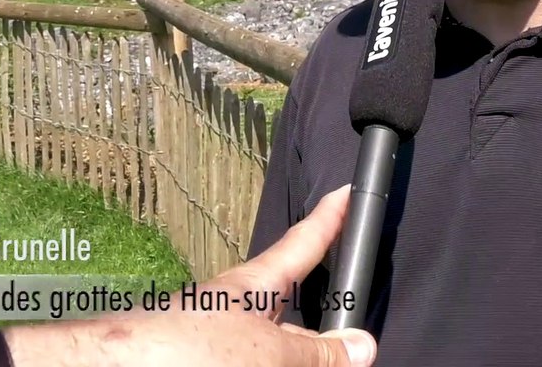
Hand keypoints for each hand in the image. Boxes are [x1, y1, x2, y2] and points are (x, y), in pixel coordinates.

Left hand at [3, 184, 374, 366]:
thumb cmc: (181, 348)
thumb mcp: (268, 352)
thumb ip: (315, 353)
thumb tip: (360, 348)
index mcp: (255, 285)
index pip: (303, 242)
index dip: (330, 218)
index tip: (347, 192)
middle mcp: (235, 308)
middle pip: (290, 305)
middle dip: (319, 324)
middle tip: (347, 341)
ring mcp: (215, 337)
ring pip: (269, 345)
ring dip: (291, 357)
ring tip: (313, 364)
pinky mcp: (200, 356)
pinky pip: (247, 358)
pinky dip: (263, 362)